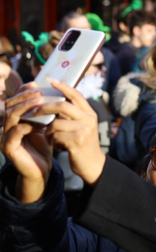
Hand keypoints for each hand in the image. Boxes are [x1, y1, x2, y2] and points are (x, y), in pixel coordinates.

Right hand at [1, 83, 52, 202]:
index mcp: (15, 119)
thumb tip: (54, 92)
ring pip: (10, 117)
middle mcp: (7, 126)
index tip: (36, 83)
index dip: (23, 91)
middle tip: (38, 92)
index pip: (15, 100)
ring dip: (24, 107)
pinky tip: (34, 123)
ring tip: (39, 102)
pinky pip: (13, 134)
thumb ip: (44, 111)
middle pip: (10, 105)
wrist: (42, 167)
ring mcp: (6, 137)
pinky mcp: (8, 148)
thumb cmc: (44, 145)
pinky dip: (23, 126)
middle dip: (24, 97)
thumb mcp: (45, 124)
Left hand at [36, 80, 105, 186]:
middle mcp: (88, 119)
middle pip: (62, 106)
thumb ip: (74, 115)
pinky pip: (55, 136)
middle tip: (35, 112)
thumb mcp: (83, 126)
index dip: (63, 86)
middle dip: (45, 108)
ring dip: (49, 132)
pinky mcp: (76, 141)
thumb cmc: (84, 144)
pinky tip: (58, 146)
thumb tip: (55, 103)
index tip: (50, 80)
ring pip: (55, 123)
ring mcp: (84, 130)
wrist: (93, 164)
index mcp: (90, 113)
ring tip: (53, 139)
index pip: (76, 95)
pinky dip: (52, 141)